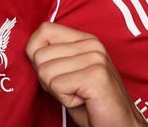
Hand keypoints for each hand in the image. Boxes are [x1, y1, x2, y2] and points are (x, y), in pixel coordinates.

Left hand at [25, 23, 146, 126]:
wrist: (119, 125)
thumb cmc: (90, 102)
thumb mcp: (68, 72)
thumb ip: (52, 56)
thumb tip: (29, 49)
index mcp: (85, 39)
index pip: (44, 30)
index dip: (36, 53)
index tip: (53, 71)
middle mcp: (92, 44)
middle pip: (39, 55)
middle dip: (47, 79)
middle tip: (71, 89)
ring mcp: (95, 58)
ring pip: (45, 71)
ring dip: (57, 91)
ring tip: (79, 94)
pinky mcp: (96, 76)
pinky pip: (57, 85)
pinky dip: (65, 100)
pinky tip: (83, 100)